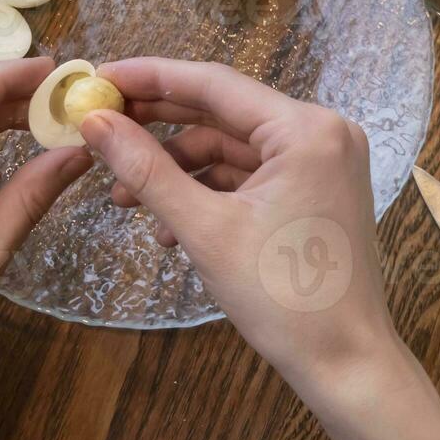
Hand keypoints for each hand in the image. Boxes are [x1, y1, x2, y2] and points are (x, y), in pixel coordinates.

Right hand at [81, 57, 439, 439]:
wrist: (344, 361)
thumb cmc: (283, 297)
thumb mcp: (204, 229)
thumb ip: (147, 170)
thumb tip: (95, 123)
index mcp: (307, 129)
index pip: (214, 83)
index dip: (149, 78)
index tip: (97, 78)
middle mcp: (322, 132)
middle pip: (222, 112)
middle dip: (158, 125)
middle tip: (98, 127)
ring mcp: (322, 162)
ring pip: (232, 148)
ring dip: (178, 169)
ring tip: (124, 199)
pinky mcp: (315, 191)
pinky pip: (250, 176)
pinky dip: (209, 193)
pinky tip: (167, 227)